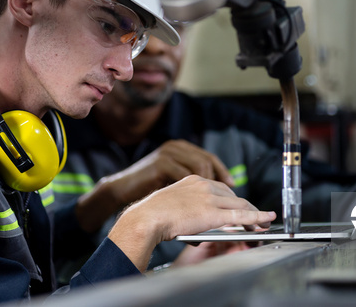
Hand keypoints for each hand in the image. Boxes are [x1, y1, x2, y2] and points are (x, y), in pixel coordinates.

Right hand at [76, 140, 232, 232]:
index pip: (207, 157)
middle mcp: (175, 148)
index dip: (221, 172)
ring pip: (201, 167)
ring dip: (210, 188)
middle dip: (221, 181)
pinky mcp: (162, 164)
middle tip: (229, 197)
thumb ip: (189, 186)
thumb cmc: (147, 194)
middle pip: (207, 161)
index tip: (233, 186)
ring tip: (214, 204)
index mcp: (178, 149)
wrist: (122, 192)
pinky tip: (198, 207)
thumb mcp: (172, 185)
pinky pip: (187, 177)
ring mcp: (168, 154)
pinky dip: (195, 195)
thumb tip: (213, 199)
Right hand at [108, 175, 275, 271]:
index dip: (233, 199)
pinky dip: (256, 218)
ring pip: (240, 204)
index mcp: (193, 180)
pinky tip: (265, 220)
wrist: (147, 218)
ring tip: (263, 223)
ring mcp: (209, 197)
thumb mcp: (172, 205)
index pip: (220, 188)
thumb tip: (198, 227)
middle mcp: (203, 184)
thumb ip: (188, 210)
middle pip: (233, 195)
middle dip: (248, 207)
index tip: (240, 207)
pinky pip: (240, 214)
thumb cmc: (152, 215)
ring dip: (255, 214)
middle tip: (258, 217)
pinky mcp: (212, 212)